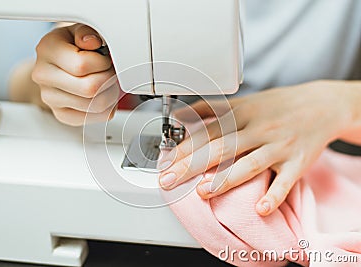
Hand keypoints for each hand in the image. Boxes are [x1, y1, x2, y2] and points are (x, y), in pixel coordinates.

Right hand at [32, 24, 118, 125]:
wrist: (58, 63)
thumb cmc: (73, 45)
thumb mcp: (80, 30)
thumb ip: (87, 32)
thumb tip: (92, 42)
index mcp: (47, 49)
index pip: (82, 65)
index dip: (102, 62)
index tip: (104, 59)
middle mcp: (43, 75)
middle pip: (90, 89)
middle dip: (109, 79)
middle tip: (110, 72)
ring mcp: (50, 97)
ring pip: (95, 105)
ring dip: (111, 94)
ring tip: (107, 82)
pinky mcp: (61, 114)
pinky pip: (93, 118)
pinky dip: (106, 108)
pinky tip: (103, 95)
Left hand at [158, 80, 360, 215]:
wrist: (322, 104)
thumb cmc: (277, 106)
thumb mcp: (246, 101)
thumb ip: (215, 110)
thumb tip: (184, 116)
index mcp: (243, 113)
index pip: (208, 131)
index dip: (184, 146)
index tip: (165, 161)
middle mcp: (258, 129)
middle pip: (221, 147)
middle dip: (192, 164)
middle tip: (170, 179)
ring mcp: (279, 146)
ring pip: (250, 163)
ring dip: (225, 179)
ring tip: (203, 192)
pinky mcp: (297, 162)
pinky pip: (285, 182)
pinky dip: (273, 196)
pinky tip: (260, 209)